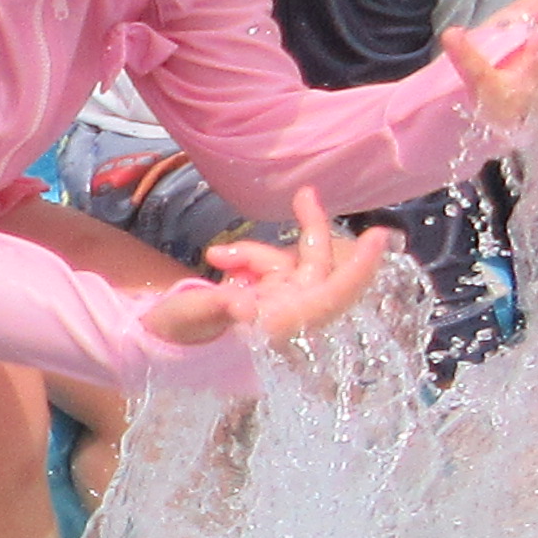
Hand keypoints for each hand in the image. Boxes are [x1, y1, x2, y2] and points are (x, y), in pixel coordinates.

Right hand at [140, 188, 397, 354]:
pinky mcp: (266, 296)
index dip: (359, 269)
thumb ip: (216, 307)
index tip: (380, 236)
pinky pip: (271, 265)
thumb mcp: (187, 318)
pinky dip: (248, 258)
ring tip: (216, 257)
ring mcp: (278, 305)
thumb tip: (245, 306)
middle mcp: (287, 316)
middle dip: (311, 231)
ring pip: (291, 262)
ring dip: (256, 252)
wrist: (158, 344)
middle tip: (304, 193)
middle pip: (318, 268)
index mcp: (278, 327)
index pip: (331, 297)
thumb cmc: (173, 336)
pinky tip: (220, 264)